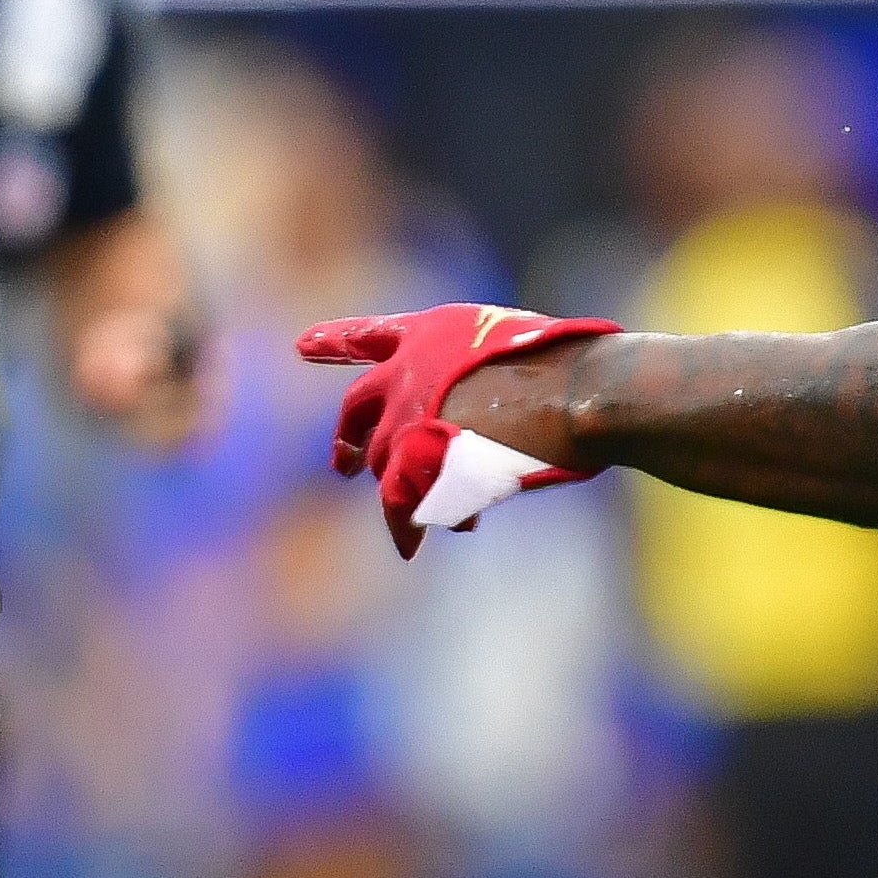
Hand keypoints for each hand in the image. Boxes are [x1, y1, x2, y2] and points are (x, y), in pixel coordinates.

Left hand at [296, 302, 618, 556]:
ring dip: (403, 488)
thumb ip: (481, 379)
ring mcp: (406, 418)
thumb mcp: (518, 351)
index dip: (335, 340)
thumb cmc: (572, 367)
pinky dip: (405, 528)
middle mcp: (406, 371)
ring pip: (383, 463)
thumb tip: (484, 416)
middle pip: (358, 409)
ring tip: (433, 509)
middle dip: (349, 437)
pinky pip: (398, 506)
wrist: (574, 393)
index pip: (369, 335)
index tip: (303, 345)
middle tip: (343, 463)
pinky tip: (410, 545)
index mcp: (432, 332)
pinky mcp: (415, 465)